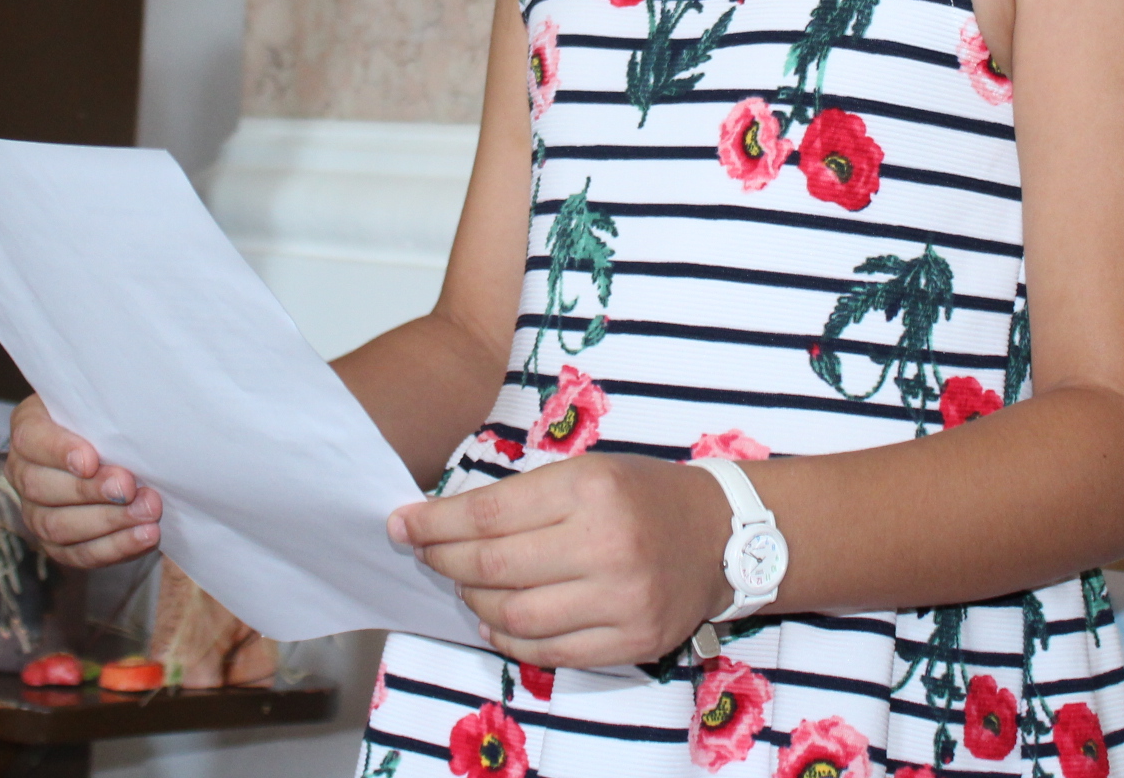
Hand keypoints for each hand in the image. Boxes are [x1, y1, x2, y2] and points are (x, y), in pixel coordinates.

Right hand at [6, 394, 161, 566]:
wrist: (124, 451)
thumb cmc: (112, 418)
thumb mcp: (106, 403)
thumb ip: (109, 407)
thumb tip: (133, 415)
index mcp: (30, 427)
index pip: (30, 439)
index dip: (58, 451)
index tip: (91, 460)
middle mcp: (24, 471)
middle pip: (42, 488)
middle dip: (90, 491)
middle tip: (129, 487)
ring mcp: (36, 511)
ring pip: (58, 526)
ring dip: (108, 521)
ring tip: (147, 512)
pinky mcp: (58, 543)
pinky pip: (79, 553)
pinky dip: (115, 547)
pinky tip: (144, 536)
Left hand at [391, 453, 733, 666]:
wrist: (720, 534)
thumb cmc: (643, 495)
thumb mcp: (586, 472)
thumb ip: (522, 497)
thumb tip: (443, 522)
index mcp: (590, 489)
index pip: (489, 513)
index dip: (435, 523)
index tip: (403, 525)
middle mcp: (606, 545)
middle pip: (493, 566)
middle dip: (444, 561)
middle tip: (426, 554)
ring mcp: (622, 599)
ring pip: (514, 615)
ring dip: (475, 601)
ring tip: (467, 585)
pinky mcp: (633, 640)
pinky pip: (550, 651)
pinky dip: (511, 638)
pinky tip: (499, 620)